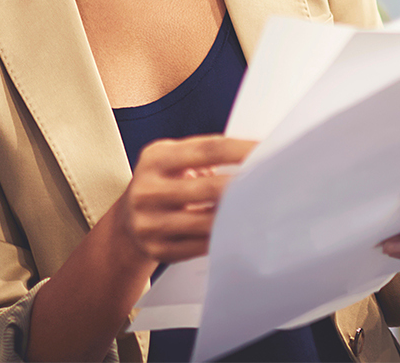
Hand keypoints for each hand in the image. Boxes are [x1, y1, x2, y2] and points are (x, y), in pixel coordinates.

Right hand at [112, 135, 253, 267]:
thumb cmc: (161, 184)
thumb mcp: (170, 158)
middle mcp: (148, 190)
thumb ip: (204, 153)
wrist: (126, 224)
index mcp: (155, 158)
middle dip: (245, 185)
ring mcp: (150, 224)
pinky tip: (240, 230)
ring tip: (262, 208)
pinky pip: (202, 246)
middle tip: (273, 183)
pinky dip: (224, 237)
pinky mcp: (159, 250)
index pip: (208, 150)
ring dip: (238, 215)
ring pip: (208, 221)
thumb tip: (253, 153)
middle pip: (211, 187)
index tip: (267, 151)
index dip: (241, 150)